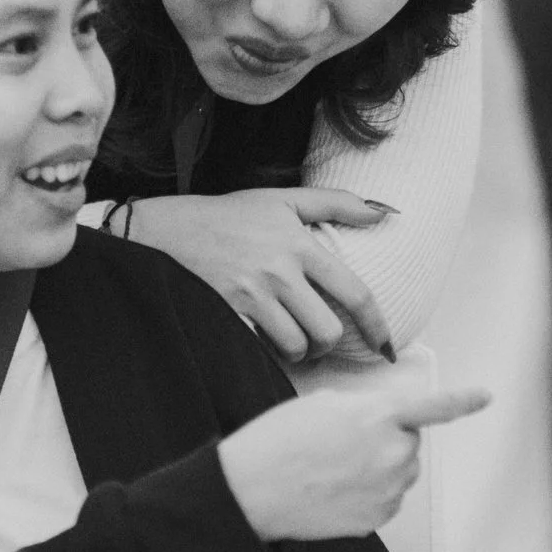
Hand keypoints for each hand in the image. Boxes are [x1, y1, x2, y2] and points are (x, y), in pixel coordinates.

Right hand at [124, 189, 394, 362]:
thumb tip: (382, 215)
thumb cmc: (227, 215)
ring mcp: (251, 295)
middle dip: (326, 344)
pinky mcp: (226, 314)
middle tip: (316, 340)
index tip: (386, 346)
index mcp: (300, 245)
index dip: (377, 326)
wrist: (164, 230)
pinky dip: (266, 352)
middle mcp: (279, 271)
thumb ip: (334, 203)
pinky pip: (261, 350)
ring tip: (288, 340)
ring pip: (295, 346)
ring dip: (297, 352)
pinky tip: (262, 341)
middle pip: (327, 331)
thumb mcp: (281, 199)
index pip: (355, 294)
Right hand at [219, 377, 490, 539]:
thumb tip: (381, 424)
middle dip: (387, 439)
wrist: (251, 490)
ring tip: (332, 468)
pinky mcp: (376, 520)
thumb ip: (364, 409)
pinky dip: (370, 494)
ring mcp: (387, 491)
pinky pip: (387, 500)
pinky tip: (335, 491)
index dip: (462, 401)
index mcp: (379, 417)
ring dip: (379, 467)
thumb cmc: (279, 440)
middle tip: (343, 443)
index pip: (431, 408)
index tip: (487, 397)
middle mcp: (392, 454)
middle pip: (409, 443)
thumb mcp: (322, 404)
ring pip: (400, 473)